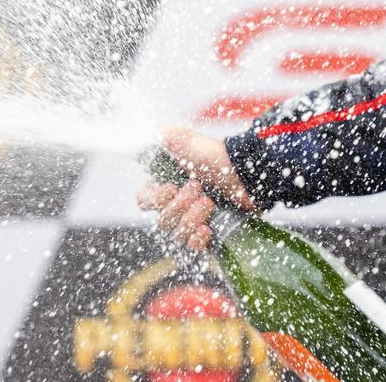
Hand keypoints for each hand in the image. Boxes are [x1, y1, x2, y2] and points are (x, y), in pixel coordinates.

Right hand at [136, 127, 254, 251]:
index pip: (144, 201)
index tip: (171, 187)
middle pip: (161, 220)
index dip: (154, 198)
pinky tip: (207, 229)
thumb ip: (160, 138)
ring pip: (176, 234)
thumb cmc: (214, 155)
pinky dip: (198, 239)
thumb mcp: (184, 139)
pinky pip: (192, 247)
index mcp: (165, 185)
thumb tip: (139, 138)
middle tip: (199, 188)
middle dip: (179, 206)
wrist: (246, 172)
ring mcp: (191, 220)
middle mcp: (175, 205)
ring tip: (210, 203)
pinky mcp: (208, 233)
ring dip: (191, 219)